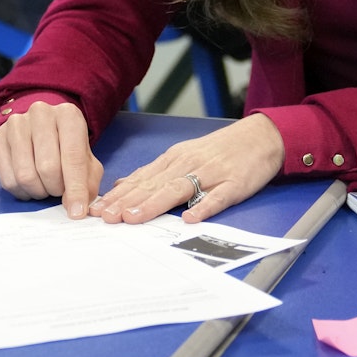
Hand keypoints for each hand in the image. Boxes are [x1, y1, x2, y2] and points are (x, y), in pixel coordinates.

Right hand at [0, 102, 103, 218]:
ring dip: (39, 191)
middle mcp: (40, 113)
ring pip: (25, 175)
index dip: (76, 189)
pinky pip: (7, 180)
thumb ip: (87, 182)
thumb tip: (74, 206)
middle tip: (59, 189)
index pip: (73, 157)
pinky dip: (22, 192)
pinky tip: (30, 184)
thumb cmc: (67, 146)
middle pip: (48, 167)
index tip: (77, 212)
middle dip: (56, 188)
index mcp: (68, 115)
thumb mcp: (87, 160)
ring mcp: (15, 124)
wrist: (41, 127)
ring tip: (45, 186)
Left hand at [91, 114, 284, 224]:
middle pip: (153, 185)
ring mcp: (210, 174)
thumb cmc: (219, 151)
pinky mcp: (233, 184)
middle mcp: (187, 164)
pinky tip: (189, 219)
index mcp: (173, 160)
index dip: (118, 195)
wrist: (259, 137)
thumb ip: (155, 173)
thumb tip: (122, 186)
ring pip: (177, 189)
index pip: (141, 179)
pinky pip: (217, 197)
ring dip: (154, 204)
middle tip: (106, 217)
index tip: (97, 209)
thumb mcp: (183, 156)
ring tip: (135, 219)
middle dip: (128, 202)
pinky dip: (203, 208)